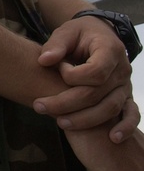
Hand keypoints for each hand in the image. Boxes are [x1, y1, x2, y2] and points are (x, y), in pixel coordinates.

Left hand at [36, 16, 136, 138]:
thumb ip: (56, 44)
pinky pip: (131, 114)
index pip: (95, 72)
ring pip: (110, 108)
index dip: (73, 76)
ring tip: (60, 123)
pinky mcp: (125, 96)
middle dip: (66, 103)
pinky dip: (125, 127)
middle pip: (97, 94)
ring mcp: (126, 85)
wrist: (99, 34)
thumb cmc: (80, 34)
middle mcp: (122, 70)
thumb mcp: (66, 31)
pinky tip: (113, 138)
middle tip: (39, 106)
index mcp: (110, 51)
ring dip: (85, 119)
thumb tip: (43, 60)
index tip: (57, 69)